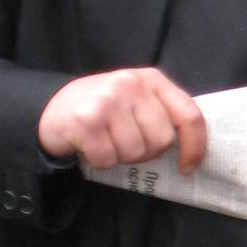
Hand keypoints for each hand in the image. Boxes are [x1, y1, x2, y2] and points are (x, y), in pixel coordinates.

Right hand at [36, 68, 205, 172]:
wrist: (52, 108)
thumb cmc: (101, 109)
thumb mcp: (135, 100)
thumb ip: (161, 113)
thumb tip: (191, 150)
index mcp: (151, 79)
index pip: (189, 115)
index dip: (194, 146)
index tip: (187, 167)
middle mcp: (131, 84)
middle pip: (161, 140)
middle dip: (145, 153)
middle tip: (125, 145)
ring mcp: (108, 99)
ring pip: (134, 152)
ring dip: (119, 157)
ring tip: (106, 142)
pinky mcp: (87, 119)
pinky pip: (108, 158)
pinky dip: (99, 161)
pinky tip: (90, 146)